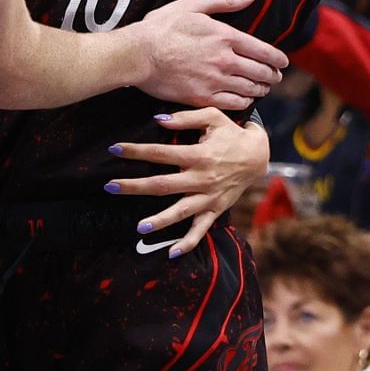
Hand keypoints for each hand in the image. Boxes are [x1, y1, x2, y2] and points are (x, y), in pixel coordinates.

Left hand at [107, 108, 268, 256]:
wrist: (259, 155)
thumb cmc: (231, 134)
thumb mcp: (212, 118)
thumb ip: (185, 118)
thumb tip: (158, 120)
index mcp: (198, 155)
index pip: (161, 153)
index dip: (136, 151)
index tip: (114, 149)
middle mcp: (202, 179)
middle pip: (163, 185)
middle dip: (135, 186)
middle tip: (109, 187)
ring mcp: (209, 197)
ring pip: (181, 211)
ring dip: (160, 221)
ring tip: (139, 228)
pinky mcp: (215, 209)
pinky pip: (201, 229)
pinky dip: (188, 242)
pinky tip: (171, 252)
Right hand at [127, 0, 286, 108]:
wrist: (137, 54)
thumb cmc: (161, 27)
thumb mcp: (192, 5)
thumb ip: (225, 1)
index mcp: (225, 36)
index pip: (264, 51)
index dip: (278, 59)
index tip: (283, 63)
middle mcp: (225, 60)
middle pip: (261, 73)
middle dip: (272, 76)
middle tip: (275, 78)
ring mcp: (215, 81)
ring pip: (250, 90)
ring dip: (261, 90)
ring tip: (262, 89)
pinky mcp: (202, 98)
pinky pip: (234, 104)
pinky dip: (244, 103)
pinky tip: (244, 100)